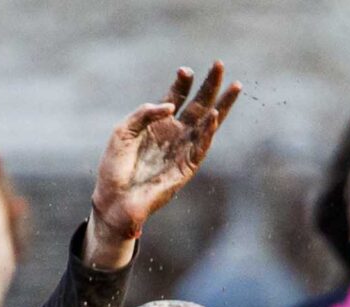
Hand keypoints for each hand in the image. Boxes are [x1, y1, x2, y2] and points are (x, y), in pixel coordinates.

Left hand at [86, 62, 243, 266]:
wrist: (114, 199)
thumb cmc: (115, 167)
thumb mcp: (123, 132)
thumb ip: (144, 113)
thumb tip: (171, 106)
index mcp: (158, 123)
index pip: (177, 96)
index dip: (183, 82)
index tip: (185, 71)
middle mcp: (174, 133)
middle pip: (198, 104)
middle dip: (209, 85)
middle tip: (219, 64)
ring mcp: (182, 149)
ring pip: (208, 123)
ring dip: (222, 105)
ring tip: (235, 85)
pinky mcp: (186, 167)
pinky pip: (201, 146)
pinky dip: (209, 131)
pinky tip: (215, 115)